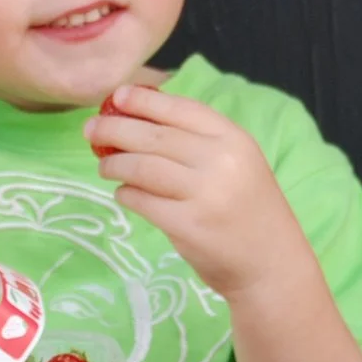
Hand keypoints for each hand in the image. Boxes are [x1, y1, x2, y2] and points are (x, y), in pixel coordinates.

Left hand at [87, 84, 303, 298]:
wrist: (271, 264)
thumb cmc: (248, 209)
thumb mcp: (238, 162)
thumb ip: (199, 141)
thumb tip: (139, 116)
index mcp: (233, 138)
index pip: (180, 108)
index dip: (144, 100)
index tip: (116, 97)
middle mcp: (220, 161)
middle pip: (154, 136)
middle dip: (114, 129)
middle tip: (91, 130)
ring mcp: (203, 194)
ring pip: (142, 167)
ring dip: (115, 164)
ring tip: (104, 166)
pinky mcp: (186, 225)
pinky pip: (142, 201)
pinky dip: (125, 194)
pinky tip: (123, 193)